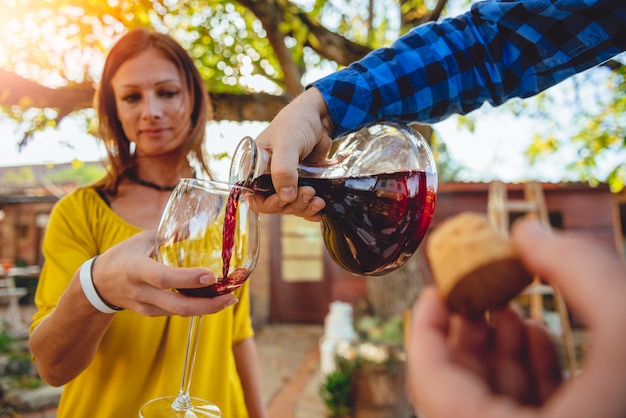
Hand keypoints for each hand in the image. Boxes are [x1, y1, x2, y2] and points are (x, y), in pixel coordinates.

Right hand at [91, 231, 238, 316]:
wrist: (99, 284)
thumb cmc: (124, 255)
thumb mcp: (144, 239)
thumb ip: (171, 234)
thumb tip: (198, 223)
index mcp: (137, 269)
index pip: (164, 278)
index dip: (188, 279)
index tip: (211, 276)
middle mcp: (141, 292)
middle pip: (177, 306)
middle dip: (207, 305)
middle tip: (230, 297)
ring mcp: (146, 306)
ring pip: (179, 313)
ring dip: (207, 308)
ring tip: (229, 298)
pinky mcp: (151, 314)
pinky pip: (177, 313)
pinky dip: (197, 307)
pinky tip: (214, 300)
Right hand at [253, 87, 333, 218]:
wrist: (319, 116)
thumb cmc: (296, 123)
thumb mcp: (287, 143)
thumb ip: (283, 170)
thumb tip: (286, 197)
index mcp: (254, 168)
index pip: (254, 197)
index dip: (269, 203)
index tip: (286, 200)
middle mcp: (266, 177)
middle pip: (275, 204)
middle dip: (293, 204)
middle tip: (310, 193)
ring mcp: (285, 181)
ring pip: (291, 206)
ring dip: (304, 207)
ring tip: (319, 200)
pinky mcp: (301, 183)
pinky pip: (303, 203)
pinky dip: (311, 210)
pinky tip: (321, 210)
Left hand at [407, 218, 625, 417]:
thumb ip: (577, 268)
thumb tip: (527, 229)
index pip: (432, 388)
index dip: (424, 331)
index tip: (435, 288)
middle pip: (460, 394)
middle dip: (467, 338)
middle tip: (475, 294)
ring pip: (492, 406)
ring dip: (498, 356)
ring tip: (510, 311)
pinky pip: (527, 415)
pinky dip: (527, 379)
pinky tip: (540, 340)